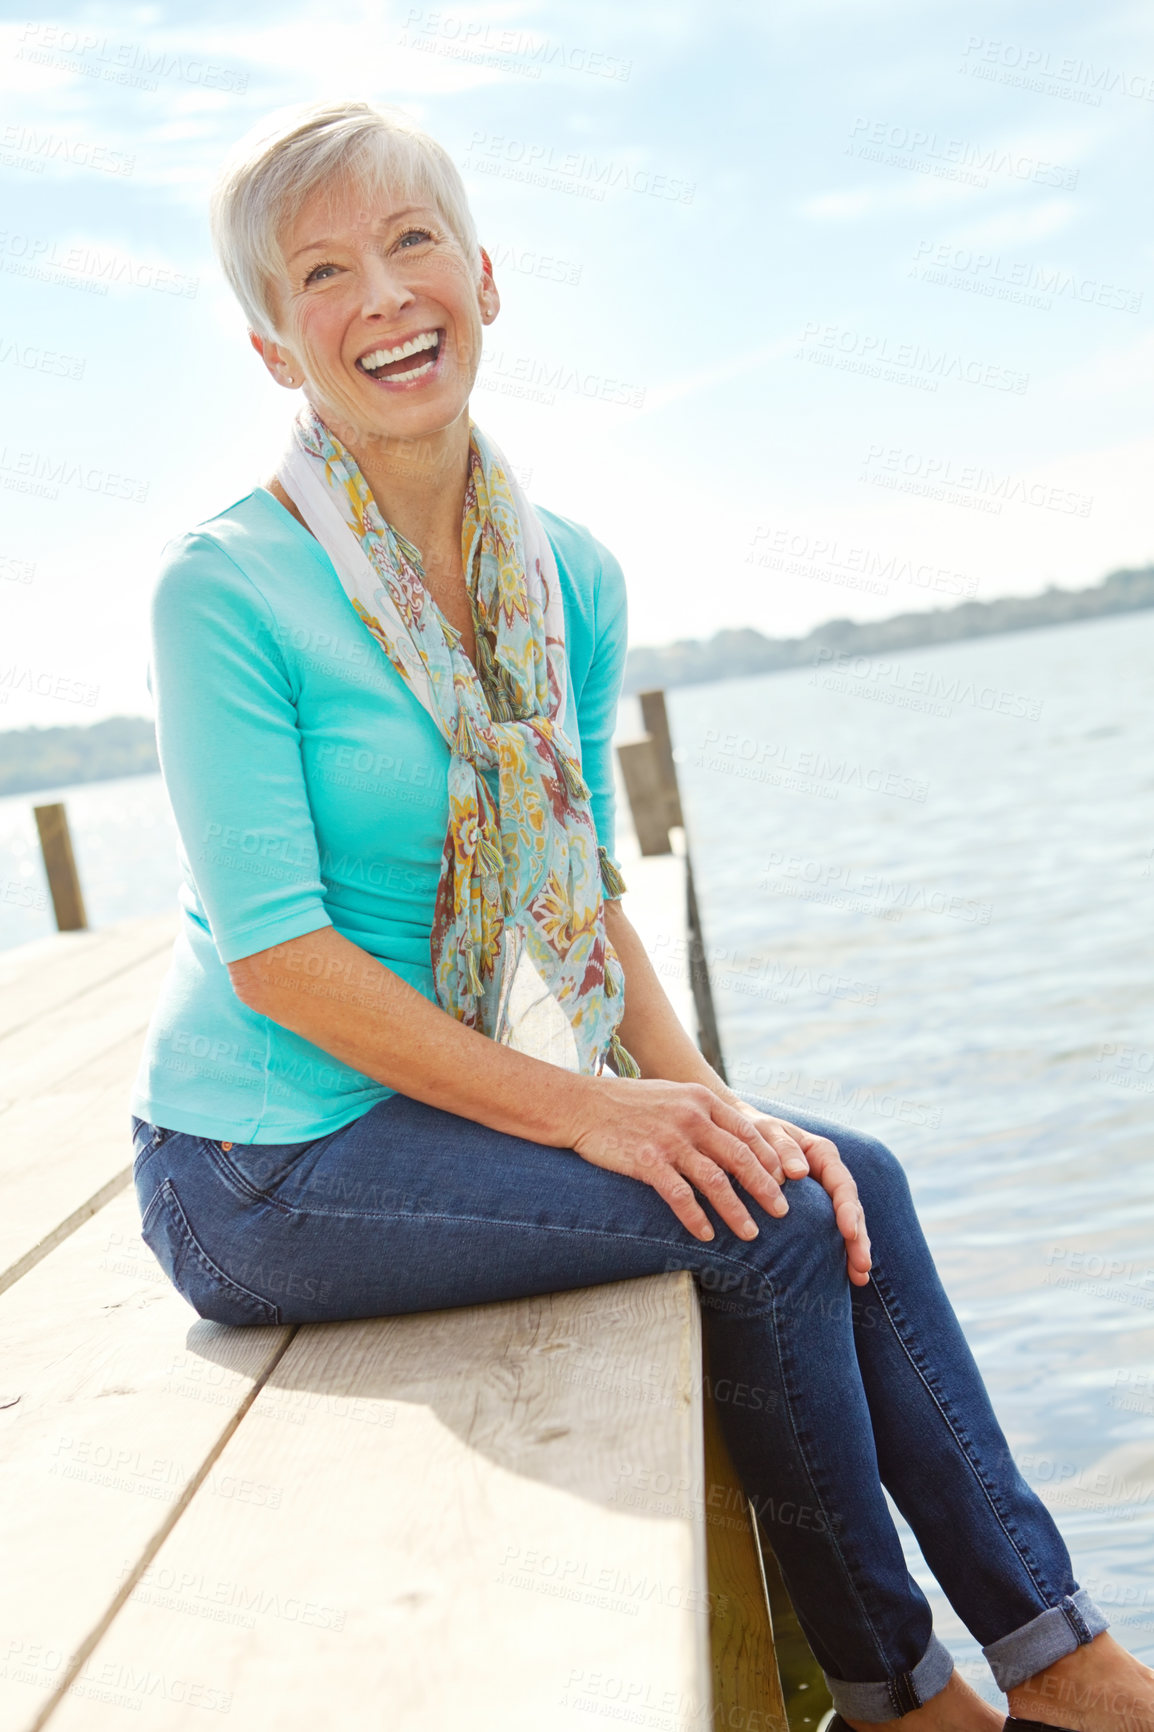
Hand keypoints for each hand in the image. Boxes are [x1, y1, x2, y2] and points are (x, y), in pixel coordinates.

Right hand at [569, 1076, 798, 1242]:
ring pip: (715, 1181)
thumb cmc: (629, 1103)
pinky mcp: (646, 1160)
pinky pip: (679, 1195)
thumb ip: (703, 1113)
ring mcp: (669, 1139)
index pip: (748, 1132)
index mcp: (701, 1100)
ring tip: (751, 1233)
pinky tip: (706, 1234)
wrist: (581, 1105)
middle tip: (782, 1213)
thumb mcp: (674, 1095)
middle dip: (765, 1188)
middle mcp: (691, 1117)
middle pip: (740, 1158)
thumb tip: (734, 1138)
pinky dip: (696, 1218)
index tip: (784, 1182)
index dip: (770, 1159)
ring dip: (737, 1210)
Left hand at [730, 1100, 871, 1285]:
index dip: (848, 1209)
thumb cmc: (749, 1131)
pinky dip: (837, 1253)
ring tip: (859, 1278)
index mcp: (821, 1154)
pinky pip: (828, 1232)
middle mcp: (827, 1175)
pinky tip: (847, 1277)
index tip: (849, 1232)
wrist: (733, 1135)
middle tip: (861, 1267)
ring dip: (854, 1250)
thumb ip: (781, 1147)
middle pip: (850, 1209)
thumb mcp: (764, 1132)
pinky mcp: (811, 1211)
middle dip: (859, 1239)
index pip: (842, 1184)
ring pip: (846, 1223)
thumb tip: (799, 1172)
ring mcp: (822, 1195)